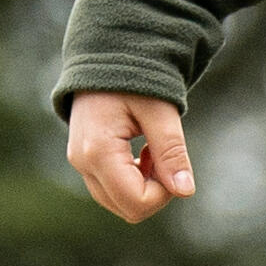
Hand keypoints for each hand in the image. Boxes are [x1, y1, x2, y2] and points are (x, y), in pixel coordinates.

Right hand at [64, 88, 193, 221]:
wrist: (106, 55)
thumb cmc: (135, 77)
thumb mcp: (160, 112)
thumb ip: (172, 152)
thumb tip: (185, 191)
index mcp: (98, 151)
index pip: (137, 203)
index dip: (164, 192)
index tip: (168, 159)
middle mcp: (83, 163)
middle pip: (128, 210)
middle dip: (155, 191)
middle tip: (161, 154)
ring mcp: (80, 164)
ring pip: (119, 203)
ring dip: (144, 186)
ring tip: (150, 150)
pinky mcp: (84, 161)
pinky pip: (111, 190)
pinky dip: (132, 180)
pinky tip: (140, 152)